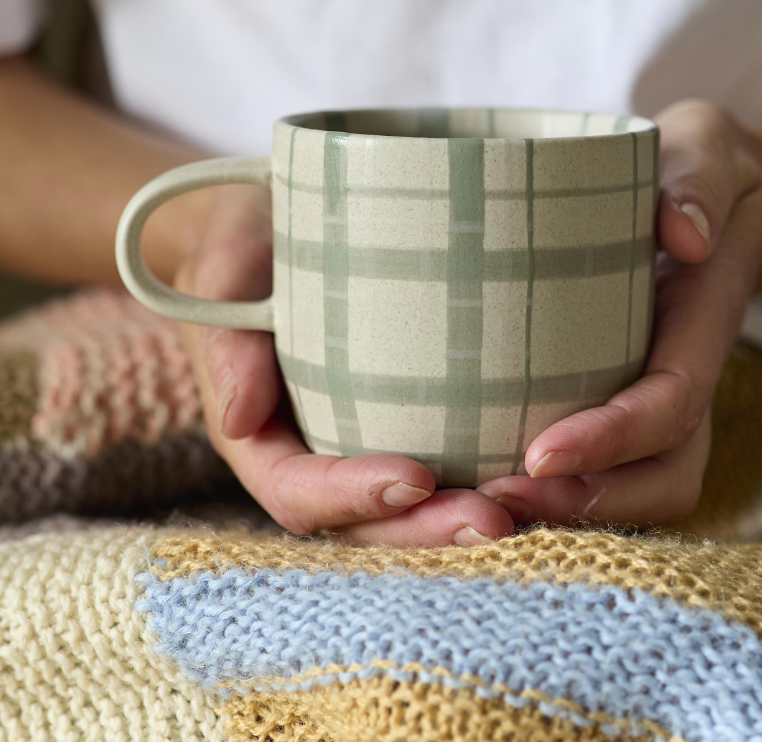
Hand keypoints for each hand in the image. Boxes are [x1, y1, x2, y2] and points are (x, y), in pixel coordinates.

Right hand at [174, 184, 513, 545]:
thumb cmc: (244, 248)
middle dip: (426, 530)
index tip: (417, 478)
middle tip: (497, 520)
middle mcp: (309, 456)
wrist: (269, 230)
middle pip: (363, 521)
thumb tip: (240, 420)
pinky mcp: (394, 422)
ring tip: (531, 508)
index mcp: (260, 438)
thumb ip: (228, 342)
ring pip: (405, 509)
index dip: (353, 496)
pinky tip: (535, 470)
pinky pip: (436, 464)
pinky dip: (478, 478)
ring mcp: (353, 444)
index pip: (298, 491)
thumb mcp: (225, 274)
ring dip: (460, 519)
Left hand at [477, 99, 761, 527]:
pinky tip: (482, 473)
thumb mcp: (706, 145)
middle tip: (494, 498)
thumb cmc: (700, 164)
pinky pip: (603, 462)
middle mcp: (686, 372)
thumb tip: (684, 234)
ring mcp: (658, 390)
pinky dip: (554, 484)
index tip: (540, 451)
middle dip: (587, 499)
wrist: (715, 194)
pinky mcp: (622, 390)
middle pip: (663, 474)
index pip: (673, 402)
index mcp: (705, 321)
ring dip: (566, 506)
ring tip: (479, 500)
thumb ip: (699, 178)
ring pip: (636, 485)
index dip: (614, 438)